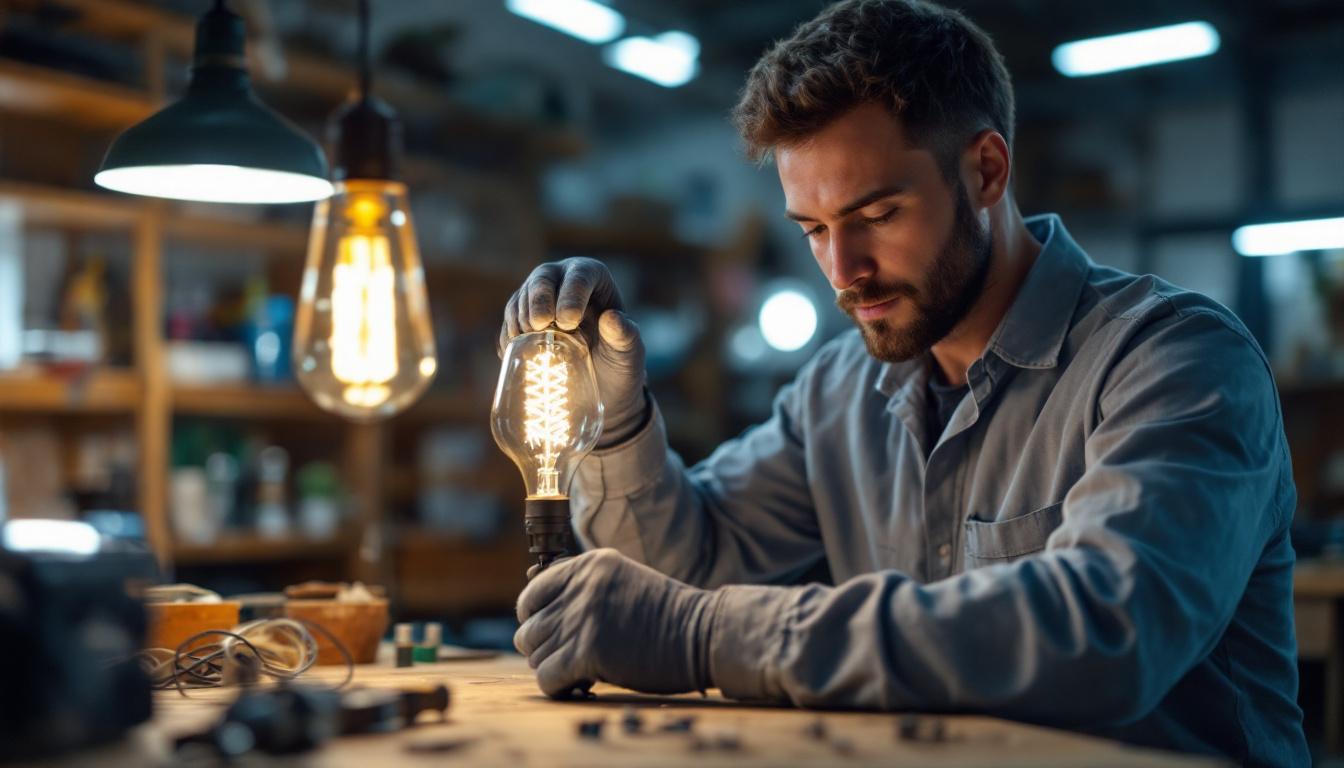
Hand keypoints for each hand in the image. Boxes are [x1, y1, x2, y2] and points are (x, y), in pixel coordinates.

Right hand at [500, 258, 647, 446]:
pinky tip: (515, 351)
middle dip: (538, 300)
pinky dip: (509, 335)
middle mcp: (564, 282)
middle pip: (543, 278)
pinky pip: (509, 321)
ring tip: (530, 341)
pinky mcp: (523, 321)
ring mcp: (541, 300)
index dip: (571, 293)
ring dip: (521, 318)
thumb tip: (612, 318)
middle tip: (539, 325)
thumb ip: (626, 336)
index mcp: (594, 280)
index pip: (580, 275)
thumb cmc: (619, 365)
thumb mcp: (629, 354)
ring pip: (521, 297)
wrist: (600, 389)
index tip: (568, 321)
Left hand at [514, 549, 717, 697]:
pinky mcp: (588, 651)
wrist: (703, 634)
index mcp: (588, 566)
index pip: (532, 594)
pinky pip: (547, 677)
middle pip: (529, 628)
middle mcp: (581, 588)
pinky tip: (579, 685)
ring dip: (553, 668)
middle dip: (543, 649)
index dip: (535, 620)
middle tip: (567, 659)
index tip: (550, 634)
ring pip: (535, 654)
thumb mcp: (621, 582)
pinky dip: (557, 687)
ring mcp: (584, 618)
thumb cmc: (665, 616)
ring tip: (579, 671)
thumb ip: (582, 591)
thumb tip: (535, 615)